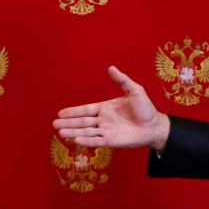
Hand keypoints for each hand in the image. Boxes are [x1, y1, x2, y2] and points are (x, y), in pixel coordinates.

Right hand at [53, 65, 170, 151]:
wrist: (155, 126)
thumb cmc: (145, 108)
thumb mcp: (135, 90)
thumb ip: (122, 81)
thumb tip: (111, 68)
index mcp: (105, 108)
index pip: (86, 110)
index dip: (73, 111)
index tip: (60, 113)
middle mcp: (103, 121)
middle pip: (82, 122)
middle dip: (68, 123)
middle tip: (54, 124)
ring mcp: (106, 131)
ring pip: (86, 132)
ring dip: (73, 132)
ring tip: (60, 133)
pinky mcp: (112, 141)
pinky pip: (97, 141)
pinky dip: (87, 141)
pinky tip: (76, 140)